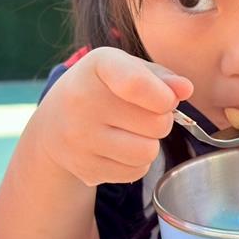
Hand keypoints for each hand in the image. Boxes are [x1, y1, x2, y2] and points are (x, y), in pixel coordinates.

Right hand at [37, 47, 192, 186]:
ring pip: (148, 152)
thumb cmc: (102, 89)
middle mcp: (82, 101)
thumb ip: (161, 77)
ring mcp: (80, 138)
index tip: (168, 100)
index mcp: (98, 66)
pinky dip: (136, 162)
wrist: (53, 124)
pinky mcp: (85, 168)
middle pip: (157, 123)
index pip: (135, 84)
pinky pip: (136, 172)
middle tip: (142, 115)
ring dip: (149, 144)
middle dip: (160, 120)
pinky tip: (118, 148)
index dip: (163, 97)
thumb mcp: (127, 69)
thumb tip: (185, 89)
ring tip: (130, 132)